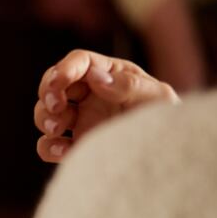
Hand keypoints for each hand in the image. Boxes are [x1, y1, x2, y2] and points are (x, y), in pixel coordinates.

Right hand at [35, 49, 178, 162]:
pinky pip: (49, 145)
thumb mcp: (157, 97)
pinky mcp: (74, 145)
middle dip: (48, 94)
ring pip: (45, 113)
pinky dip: (48, 147)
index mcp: (108, 75)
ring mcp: (79, 121)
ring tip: (57, 129)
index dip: (64, 69)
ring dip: (44, 119)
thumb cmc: (167, 119)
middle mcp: (89, 95)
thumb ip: (129, 85)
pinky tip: (63, 151)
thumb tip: (96, 77)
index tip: (60, 82)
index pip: (79, 62)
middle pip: (53, 85)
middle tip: (57, 107)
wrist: (172, 155)